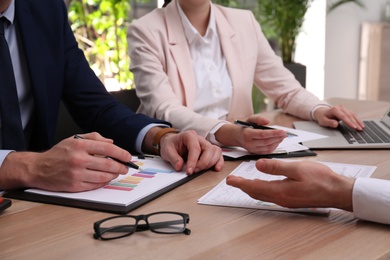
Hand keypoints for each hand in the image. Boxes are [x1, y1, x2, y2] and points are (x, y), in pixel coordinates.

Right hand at [0, 132, 130, 191]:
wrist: (38, 168)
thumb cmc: (58, 153)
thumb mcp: (74, 139)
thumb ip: (94, 138)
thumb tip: (111, 142)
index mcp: (80, 145)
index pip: (108, 149)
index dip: (121, 153)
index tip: (128, 156)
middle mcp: (79, 159)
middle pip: (108, 164)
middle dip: (121, 166)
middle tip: (125, 167)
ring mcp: (77, 173)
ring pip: (104, 176)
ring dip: (114, 175)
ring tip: (116, 173)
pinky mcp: (75, 185)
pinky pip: (96, 185)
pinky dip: (104, 182)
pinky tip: (106, 179)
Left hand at [159, 130, 223, 174]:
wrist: (172, 143)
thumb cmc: (171, 145)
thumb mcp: (167, 151)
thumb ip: (173, 158)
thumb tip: (179, 166)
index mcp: (189, 136)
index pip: (195, 148)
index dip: (193, 161)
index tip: (189, 171)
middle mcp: (200, 139)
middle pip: (208, 149)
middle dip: (202, 163)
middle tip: (194, 171)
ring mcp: (205, 144)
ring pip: (215, 152)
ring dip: (210, 163)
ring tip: (200, 170)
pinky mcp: (209, 151)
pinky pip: (218, 155)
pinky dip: (218, 162)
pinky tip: (216, 168)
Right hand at [217, 115, 285, 153]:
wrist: (236, 136)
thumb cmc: (244, 127)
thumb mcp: (250, 119)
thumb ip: (259, 118)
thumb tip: (268, 121)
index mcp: (247, 134)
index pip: (263, 134)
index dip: (274, 133)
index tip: (282, 131)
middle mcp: (249, 143)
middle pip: (266, 142)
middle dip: (277, 138)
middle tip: (284, 133)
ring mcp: (252, 149)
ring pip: (267, 148)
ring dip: (277, 143)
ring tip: (282, 137)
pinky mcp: (254, 153)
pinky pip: (266, 152)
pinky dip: (274, 147)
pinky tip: (277, 141)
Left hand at [226, 159, 354, 210]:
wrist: (337, 191)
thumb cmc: (321, 179)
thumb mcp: (297, 168)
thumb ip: (276, 167)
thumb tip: (258, 165)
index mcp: (280, 190)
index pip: (254, 187)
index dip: (240, 183)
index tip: (230, 180)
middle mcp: (281, 198)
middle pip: (256, 193)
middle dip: (243, 187)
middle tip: (233, 181)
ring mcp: (286, 201)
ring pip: (263, 195)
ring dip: (252, 189)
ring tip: (244, 183)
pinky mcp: (292, 200)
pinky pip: (271, 195)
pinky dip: (262, 190)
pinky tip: (263, 186)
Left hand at [314, 105, 363, 129]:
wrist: (322, 112)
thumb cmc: (322, 117)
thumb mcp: (323, 121)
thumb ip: (329, 123)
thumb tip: (335, 124)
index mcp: (334, 109)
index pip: (343, 116)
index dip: (349, 122)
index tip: (354, 127)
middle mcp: (340, 107)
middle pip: (349, 115)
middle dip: (355, 123)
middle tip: (360, 129)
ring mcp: (344, 108)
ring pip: (352, 114)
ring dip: (358, 121)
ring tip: (362, 127)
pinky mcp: (346, 110)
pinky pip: (353, 115)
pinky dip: (357, 120)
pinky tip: (360, 124)